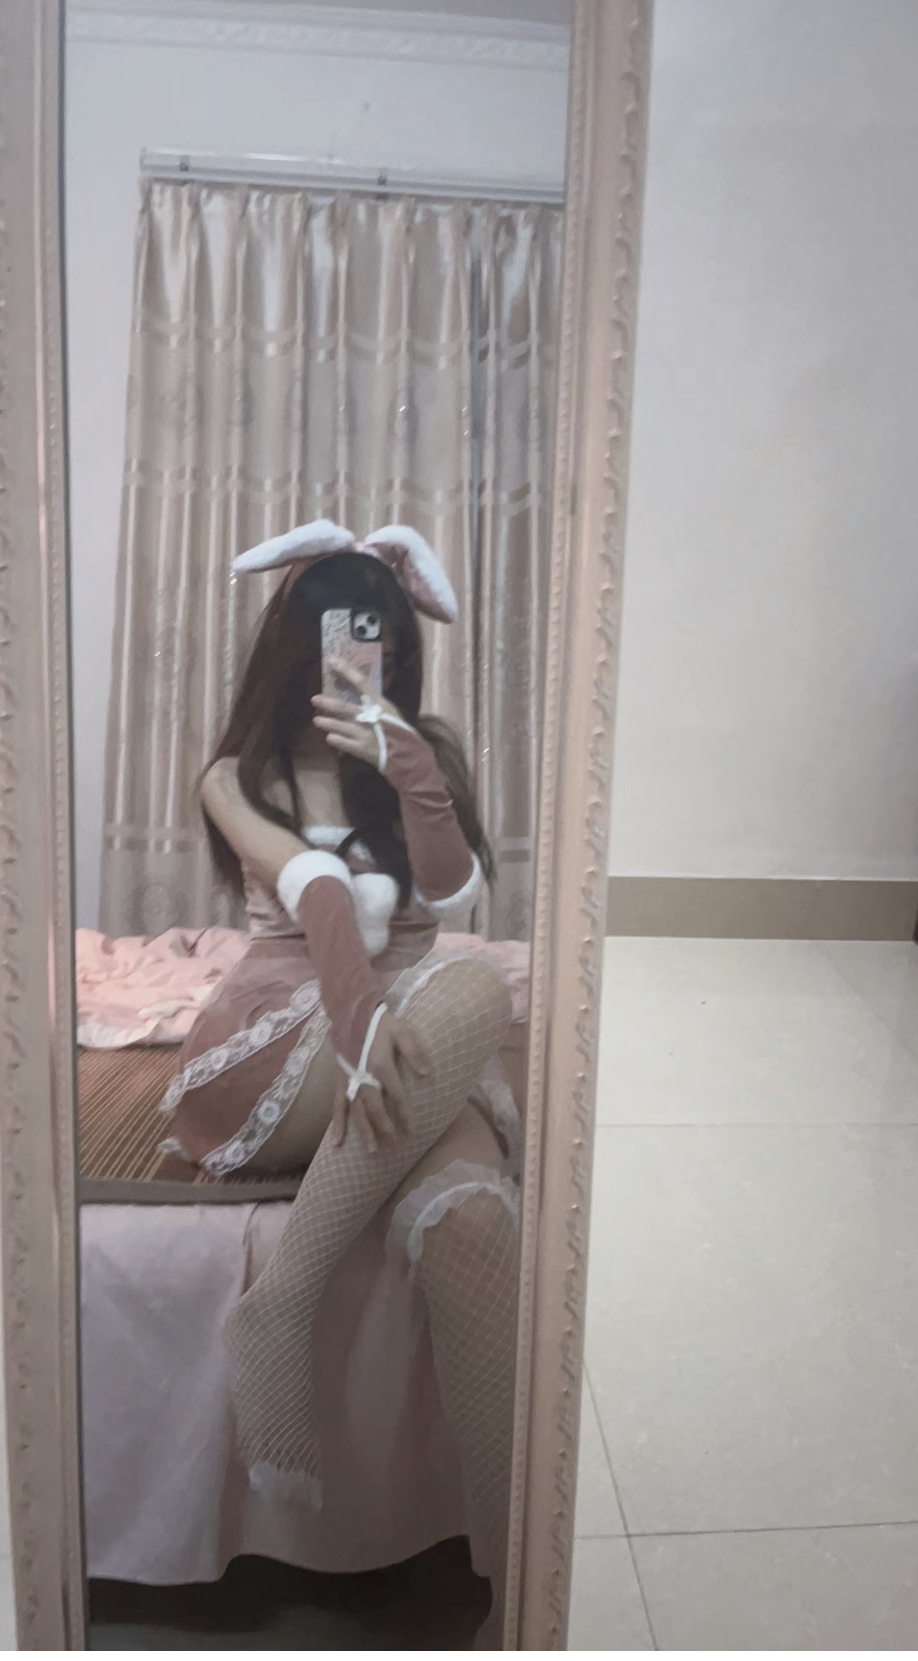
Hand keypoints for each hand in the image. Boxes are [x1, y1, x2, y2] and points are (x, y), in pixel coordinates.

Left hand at [312, 661, 402, 767]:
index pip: (361, 682)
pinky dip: (336, 740)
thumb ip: (374, 704)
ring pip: (340, 726)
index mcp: (380, 704)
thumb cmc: (400, 731)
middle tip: (314, 699)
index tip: (332, 661)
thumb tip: (358, 692)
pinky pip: (343, 743)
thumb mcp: (390, 712)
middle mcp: (370, 717)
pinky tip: (329, 737)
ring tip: (316, 720)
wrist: (407, 755)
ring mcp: (365, 734)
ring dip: (327, 723)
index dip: (346, 671)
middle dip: (328, 703)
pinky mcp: (362, 749)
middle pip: (345, 707)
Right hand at [332, 1009, 429, 1151]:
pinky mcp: (340, 1081)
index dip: (405, 1115)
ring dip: (364, 1132)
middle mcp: (363, 1076)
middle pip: (375, 1108)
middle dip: (385, 1128)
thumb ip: (415, 1052)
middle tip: (394, 1146)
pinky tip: (337, 1142)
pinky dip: (337, 1124)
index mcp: (380, 1065)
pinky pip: (338, 1106)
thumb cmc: (381, 1022)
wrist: (351, 1012)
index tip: (413, 1132)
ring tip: (373, 1151)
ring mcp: (349, 1081)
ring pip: (356, 1111)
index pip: (396, 1096)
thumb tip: (428, 1074)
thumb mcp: (403, 1030)